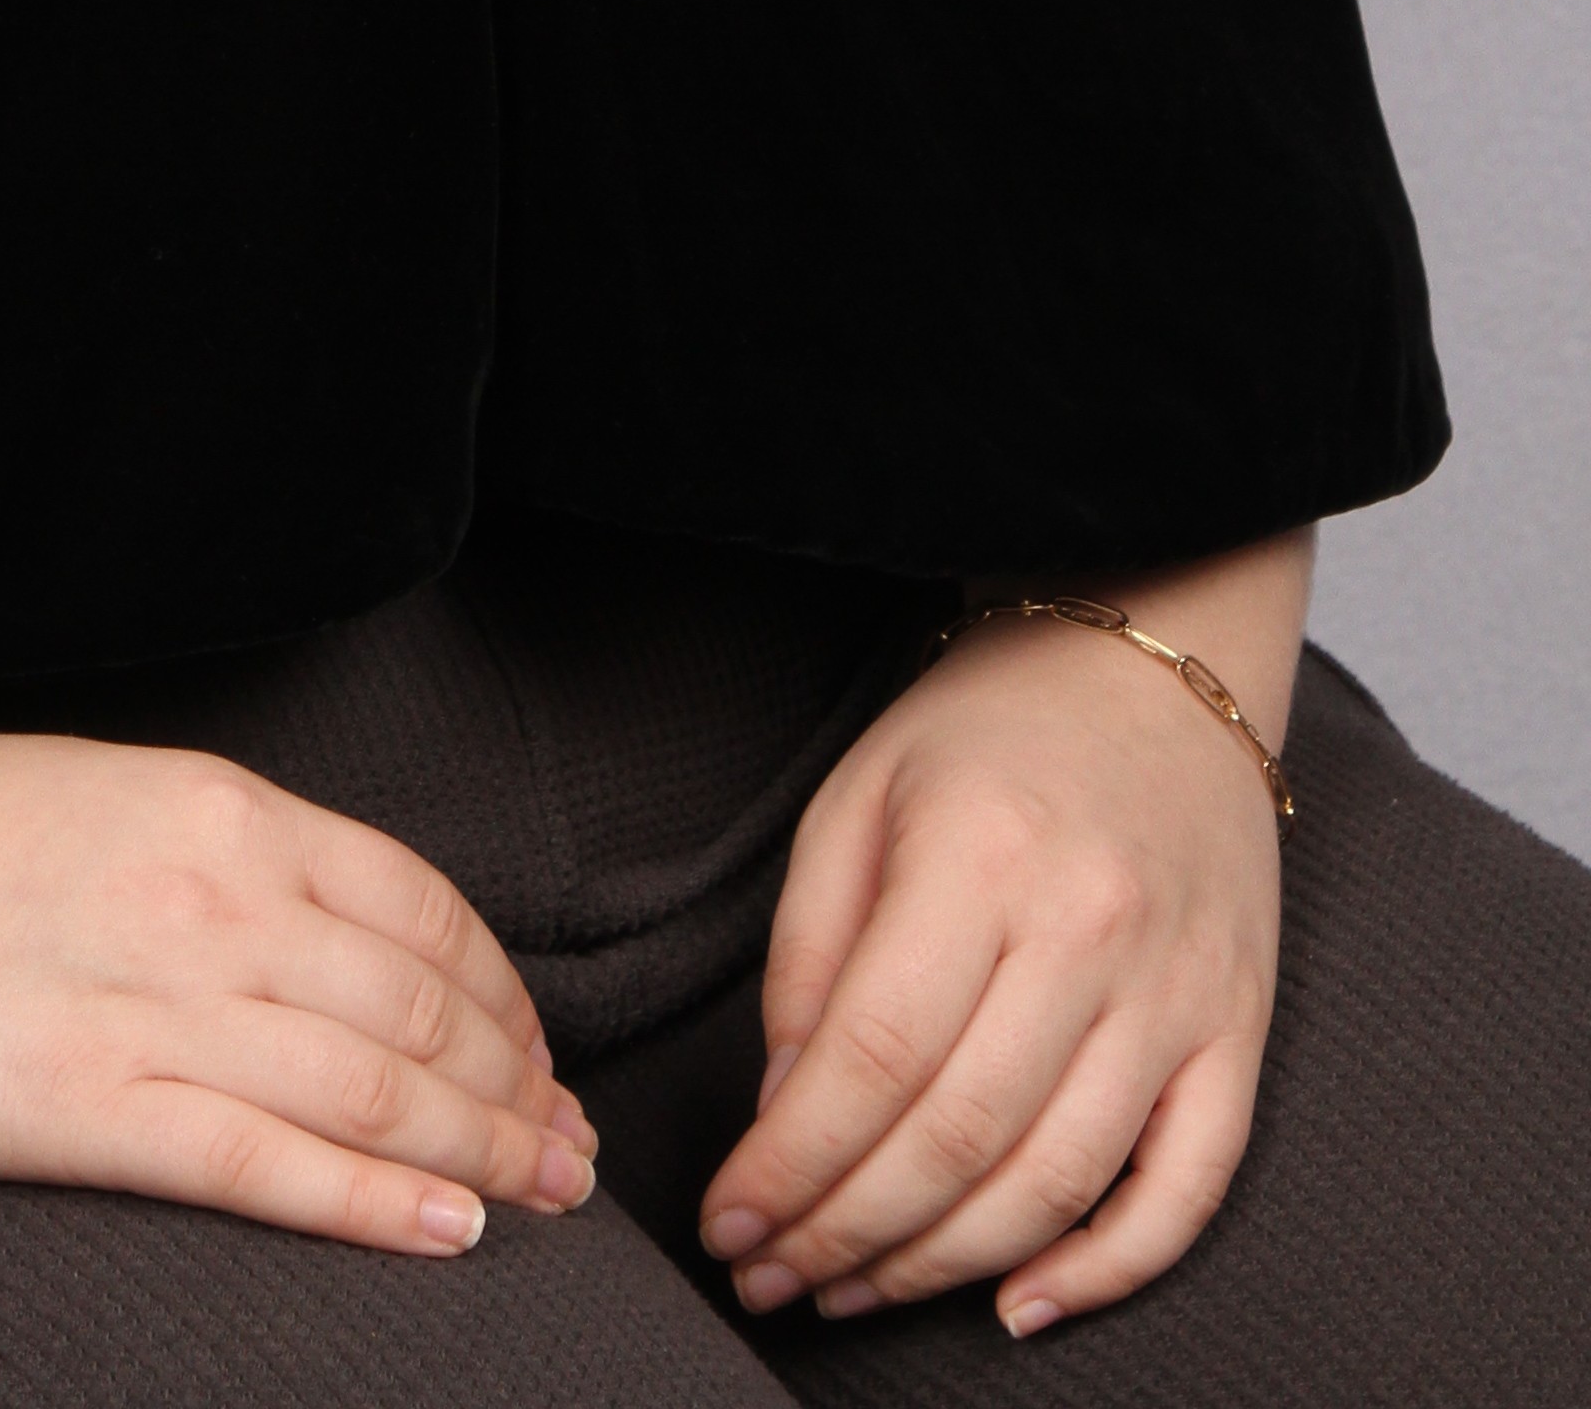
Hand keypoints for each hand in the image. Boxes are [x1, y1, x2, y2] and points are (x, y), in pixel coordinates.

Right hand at [0, 723, 599, 1255]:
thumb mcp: (119, 798)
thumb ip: (239, 859)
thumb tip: (362, 943)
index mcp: (219, 811)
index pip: (420, 907)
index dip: (504, 993)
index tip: (542, 1054)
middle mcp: (207, 900)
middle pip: (417, 1007)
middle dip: (518, 1088)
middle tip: (577, 1153)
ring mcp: (148, 1007)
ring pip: (366, 1088)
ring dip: (479, 1150)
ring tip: (544, 1197)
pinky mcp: (82, 1109)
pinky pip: (261, 1163)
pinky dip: (369, 1202)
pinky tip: (447, 1231)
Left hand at [696, 555, 1302, 1338]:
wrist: (1154, 666)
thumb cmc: (988, 730)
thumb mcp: (859, 798)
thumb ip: (810, 951)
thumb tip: (783, 1107)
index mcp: (980, 856)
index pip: (873, 1057)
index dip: (792, 1165)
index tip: (731, 1224)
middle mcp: (1091, 930)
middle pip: (957, 1136)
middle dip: (847, 1231)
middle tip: (775, 1278)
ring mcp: (1179, 990)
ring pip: (1058, 1181)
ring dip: (946, 1265)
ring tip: (859, 1289)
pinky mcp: (1239, 1031)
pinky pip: (1187, 1187)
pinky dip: (1108, 1269)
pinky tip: (1023, 1304)